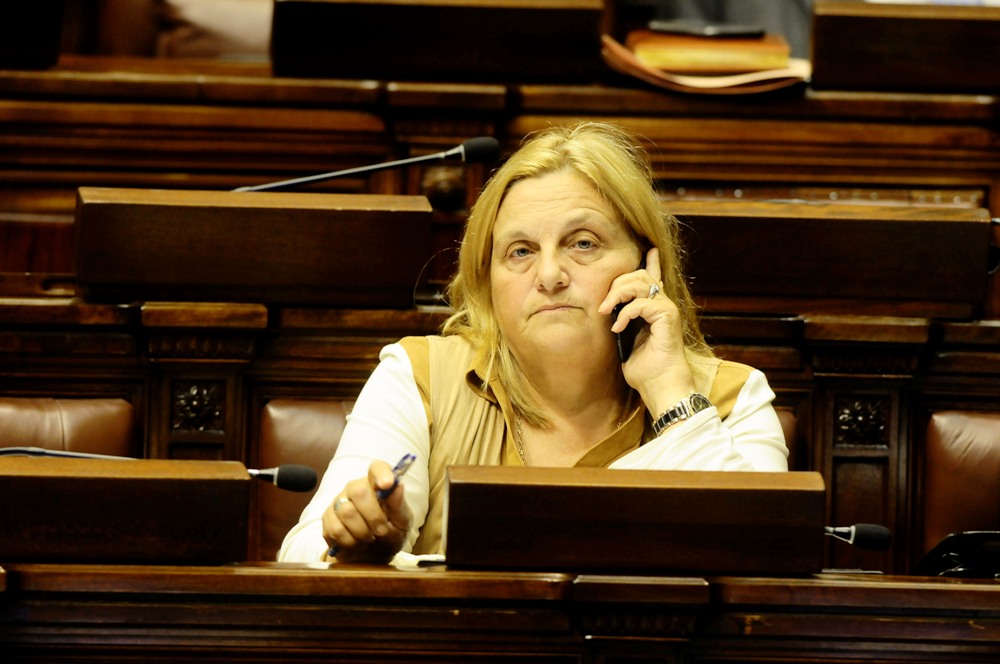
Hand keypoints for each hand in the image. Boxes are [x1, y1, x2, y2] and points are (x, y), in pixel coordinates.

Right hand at [322, 459, 411, 562]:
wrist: (373, 556)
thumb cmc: (390, 533)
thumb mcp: (401, 523)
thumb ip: (399, 505)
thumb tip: (398, 486)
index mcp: (376, 484)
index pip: (377, 468)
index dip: (381, 473)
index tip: (388, 484)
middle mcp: (355, 488)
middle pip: (358, 491)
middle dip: (373, 516)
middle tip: (382, 530)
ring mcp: (338, 502)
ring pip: (347, 512)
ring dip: (363, 531)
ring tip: (370, 537)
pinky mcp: (327, 519)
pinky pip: (336, 528)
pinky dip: (350, 541)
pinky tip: (356, 542)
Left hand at [599, 247, 695, 416]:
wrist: (659, 385)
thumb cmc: (644, 369)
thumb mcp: (626, 341)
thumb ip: (622, 321)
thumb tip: (607, 312)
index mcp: (654, 309)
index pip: (653, 277)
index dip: (651, 262)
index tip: (649, 249)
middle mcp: (663, 305)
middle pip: (639, 275)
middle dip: (617, 284)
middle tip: (604, 305)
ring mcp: (666, 309)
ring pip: (640, 283)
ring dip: (618, 295)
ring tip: (606, 312)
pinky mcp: (667, 316)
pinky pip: (642, 303)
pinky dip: (625, 314)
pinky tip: (618, 328)